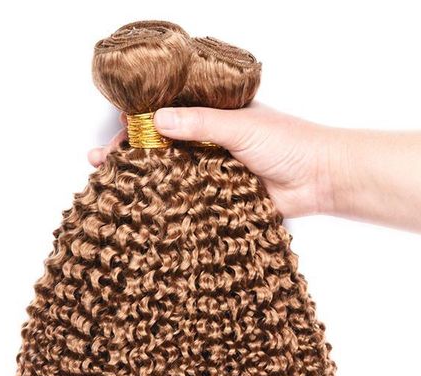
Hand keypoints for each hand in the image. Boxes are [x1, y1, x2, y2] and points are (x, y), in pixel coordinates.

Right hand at [87, 103, 343, 217]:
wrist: (320, 178)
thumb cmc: (287, 142)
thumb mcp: (240, 125)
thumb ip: (200, 124)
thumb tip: (157, 121)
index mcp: (213, 119)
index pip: (166, 119)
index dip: (139, 126)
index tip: (115, 135)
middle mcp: (208, 145)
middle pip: (162, 150)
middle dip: (132, 156)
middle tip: (100, 163)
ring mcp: (211, 173)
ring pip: (171, 177)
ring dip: (144, 182)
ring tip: (112, 187)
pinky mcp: (219, 199)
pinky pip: (189, 201)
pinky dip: (169, 205)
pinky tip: (145, 210)